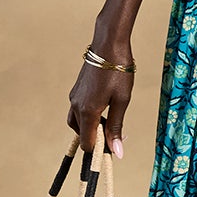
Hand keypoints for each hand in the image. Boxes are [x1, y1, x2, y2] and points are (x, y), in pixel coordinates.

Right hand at [67, 40, 132, 157]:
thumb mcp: (122, 101)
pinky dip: (88, 116)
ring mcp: (74, 97)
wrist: (109, 44)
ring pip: (77, 122)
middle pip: (81, 135)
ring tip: (110, 119)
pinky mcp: (76, 90)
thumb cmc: (119, 71)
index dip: (100, 150)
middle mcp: (76, 106)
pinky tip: (104, 106)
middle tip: (115, 132)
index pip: (87, 143)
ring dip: (91, 126)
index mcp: (87, 111)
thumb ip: (116, 127)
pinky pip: (77, 110)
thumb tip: (117, 152)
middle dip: (95, 138)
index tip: (115, 147)